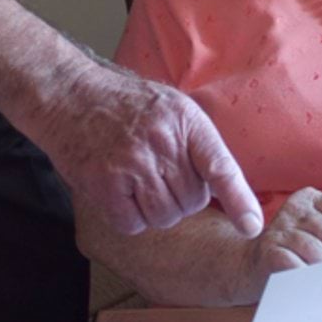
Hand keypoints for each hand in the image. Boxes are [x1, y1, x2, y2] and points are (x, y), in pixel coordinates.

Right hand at [48, 64, 261, 236]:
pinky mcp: (104, 183)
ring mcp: (132, 163)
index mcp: (185, 120)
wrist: (70, 95)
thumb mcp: (172, 107)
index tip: (251, 226)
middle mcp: (162, 141)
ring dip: (156, 211)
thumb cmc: (125, 104)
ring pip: (165, 217)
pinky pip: (132, 224)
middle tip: (159, 173)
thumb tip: (225, 187)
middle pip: (192, 201)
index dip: (239, 200)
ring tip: (140, 182)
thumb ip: (198, 143)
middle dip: (181, 197)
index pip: (220, 166)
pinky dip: (129, 217)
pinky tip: (120, 193)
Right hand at [243, 187, 321, 290]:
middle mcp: (294, 207)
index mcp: (311, 198)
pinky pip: (293, 263)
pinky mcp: (267, 249)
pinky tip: (312, 282)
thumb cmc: (297, 250)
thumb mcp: (319, 233)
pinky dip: (308, 275)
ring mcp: (279, 227)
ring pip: (314, 248)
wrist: (253, 263)